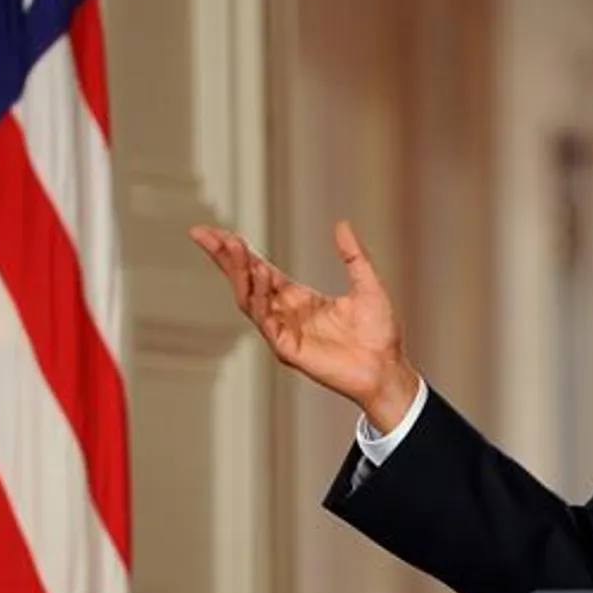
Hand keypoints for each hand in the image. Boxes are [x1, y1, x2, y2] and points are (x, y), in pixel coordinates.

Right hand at [187, 221, 420, 428]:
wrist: (387, 368)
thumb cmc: (379, 333)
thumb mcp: (368, 284)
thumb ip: (353, 256)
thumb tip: (342, 224)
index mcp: (298, 299)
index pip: (259, 270)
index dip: (238, 252)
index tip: (217, 232)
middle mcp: (286, 314)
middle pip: (245, 282)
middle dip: (224, 258)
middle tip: (205, 234)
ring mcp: (284, 332)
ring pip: (249, 300)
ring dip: (240, 273)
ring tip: (233, 247)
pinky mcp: (288, 348)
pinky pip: (266, 321)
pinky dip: (260, 297)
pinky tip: (259, 275)